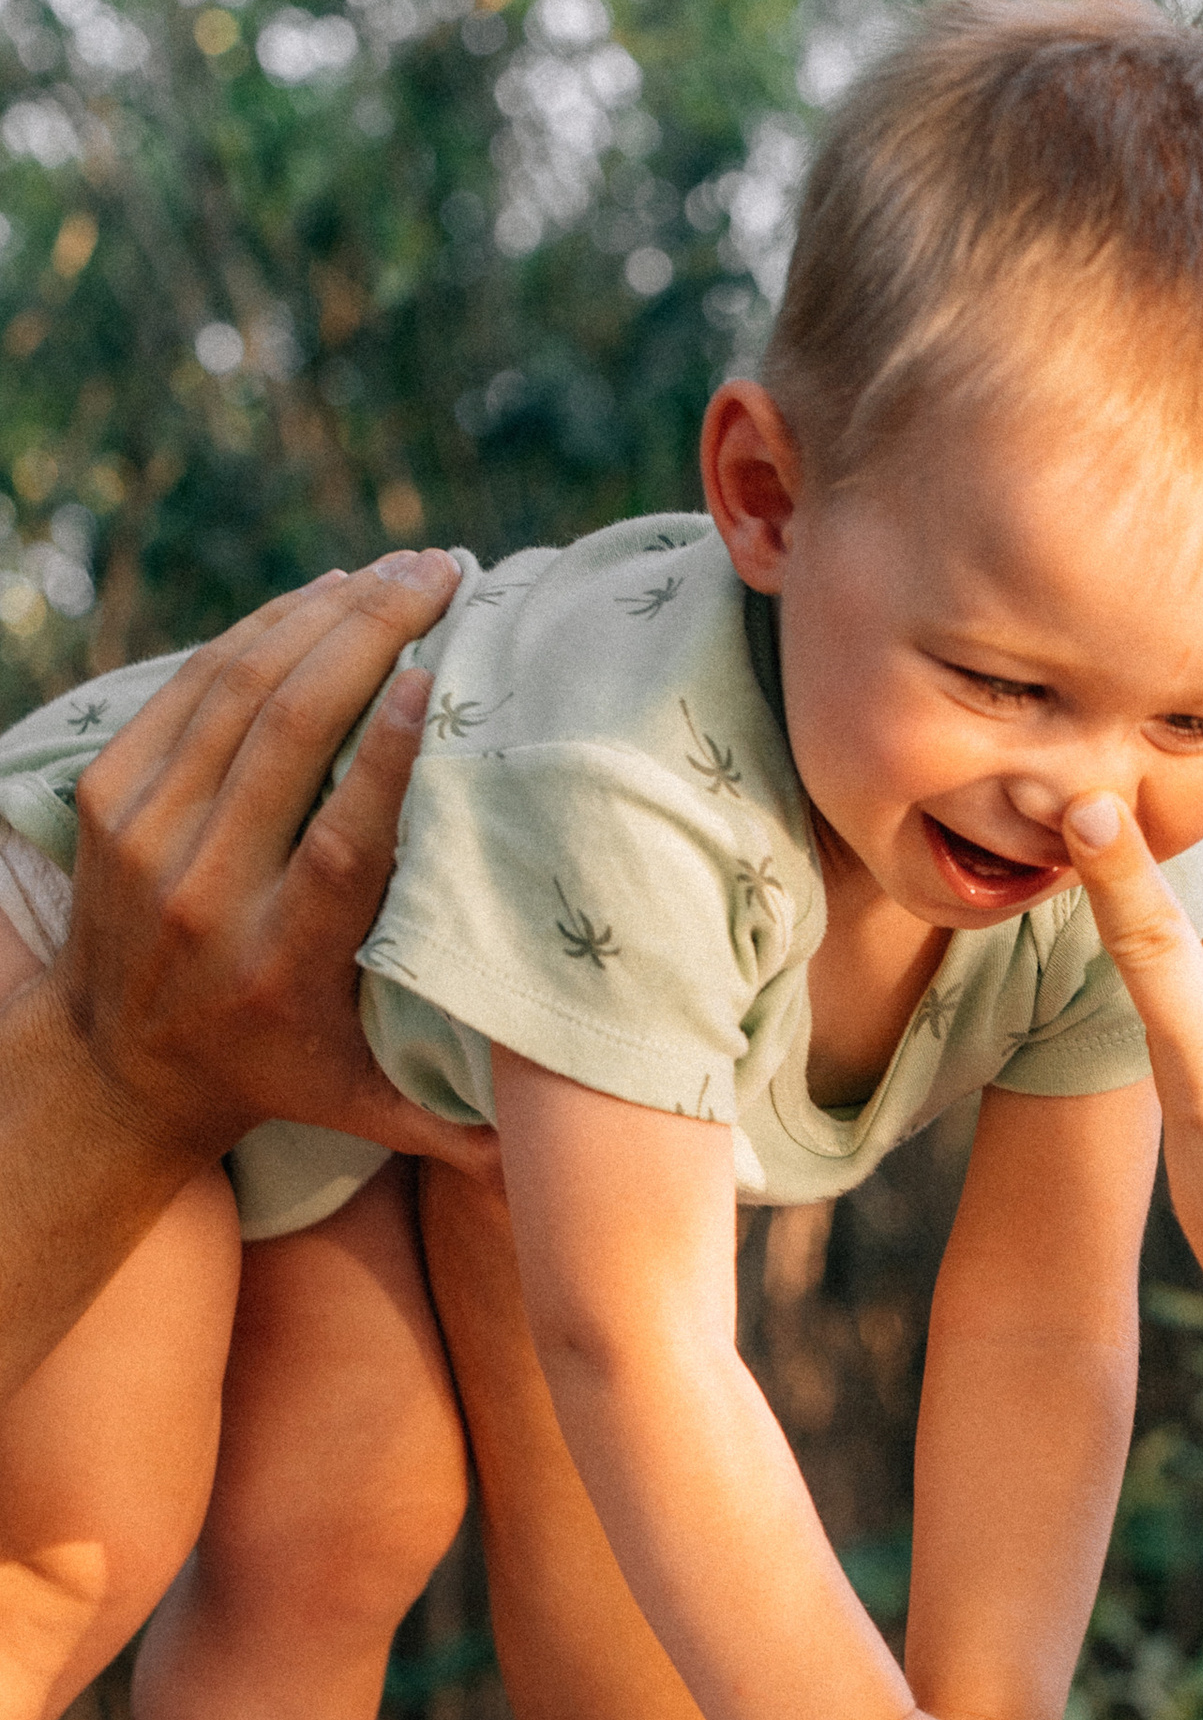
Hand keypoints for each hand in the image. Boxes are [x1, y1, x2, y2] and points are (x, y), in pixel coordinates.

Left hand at [62, 555, 499, 1170]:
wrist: (113, 1066)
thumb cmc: (275, 1074)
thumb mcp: (365, 1107)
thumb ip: (463, 1123)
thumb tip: (577, 1146)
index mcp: (277, 964)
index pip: (338, 841)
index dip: (388, 754)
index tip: (441, 676)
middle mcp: (204, 892)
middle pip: (286, 734)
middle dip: (367, 636)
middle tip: (445, 577)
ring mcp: (145, 836)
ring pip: (236, 690)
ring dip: (322, 614)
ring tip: (401, 572)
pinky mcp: (107, 795)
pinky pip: (191, 687)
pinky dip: (259, 631)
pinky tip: (321, 597)